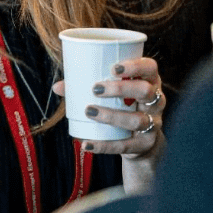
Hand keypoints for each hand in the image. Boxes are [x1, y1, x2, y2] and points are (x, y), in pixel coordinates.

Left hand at [53, 57, 165, 190]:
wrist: (140, 142)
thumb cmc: (122, 107)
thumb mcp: (111, 94)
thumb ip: (85, 87)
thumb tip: (57, 87)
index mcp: (148, 82)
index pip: (150, 68)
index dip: (136, 66)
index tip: (114, 68)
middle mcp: (155, 101)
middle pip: (145, 91)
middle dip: (121, 89)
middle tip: (96, 89)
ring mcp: (153, 123)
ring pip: (138, 119)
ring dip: (112, 115)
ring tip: (89, 111)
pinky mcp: (145, 144)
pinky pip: (126, 146)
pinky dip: (104, 146)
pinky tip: (87, 144)